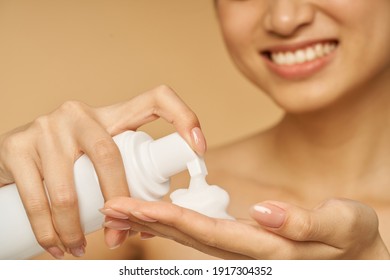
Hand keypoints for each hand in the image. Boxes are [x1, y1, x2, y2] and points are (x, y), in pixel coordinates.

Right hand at [0, 85, 205, 258]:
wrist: (15, 154)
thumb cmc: (70, 159)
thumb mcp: (98, 154)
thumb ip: (123, 170)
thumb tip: (148, 215)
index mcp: (110, 115)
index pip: (155, 99)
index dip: (183, 116)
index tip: (199, 148)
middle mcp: (79, 114)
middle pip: (111, 158)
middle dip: (119, 204)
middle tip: (118, 237)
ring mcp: (46, 127)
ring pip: (69, 190)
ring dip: (77, 230)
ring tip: (81, 250)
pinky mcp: (16, 146)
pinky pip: (37, 200)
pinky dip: (49, 233)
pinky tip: (57, 247)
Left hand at [101, 197, 389, 258]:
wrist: (359, 255)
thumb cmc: (355, 240)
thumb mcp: (345, 226)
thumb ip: (307, 222)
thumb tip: (263, 211)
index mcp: (267, 247)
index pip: (210, 232)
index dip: (172, 219)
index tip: (138, 208)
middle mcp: (247, 252)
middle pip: (190, 236)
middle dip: (149, 222)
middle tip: (112, 208)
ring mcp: (244, 250)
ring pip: (191, 236)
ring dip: (155, 222)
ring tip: (123, 210)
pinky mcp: (245, 243)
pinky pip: (203, 233)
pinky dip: (175, 224)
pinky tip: (157, 215)